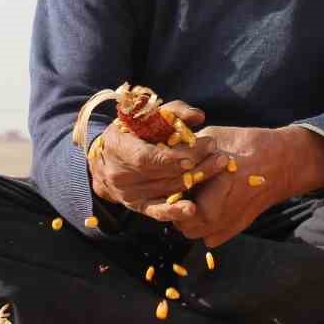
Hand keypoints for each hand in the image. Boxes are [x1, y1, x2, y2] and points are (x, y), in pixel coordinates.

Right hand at [87, 101, 229, 211]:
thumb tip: (198, 116)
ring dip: (196, 179)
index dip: (173, 157)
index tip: (201, 147)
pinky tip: (192, 209)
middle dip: (195, 164)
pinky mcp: (137, 206)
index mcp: (118, 146)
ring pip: (167, 188)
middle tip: (218, 153)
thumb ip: (173, 112)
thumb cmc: (130, 132)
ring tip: (219, 165)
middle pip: (162, 173)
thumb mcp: (145, 116)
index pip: (146, 157)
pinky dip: (174, 211)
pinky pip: (157, 211)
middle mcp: (120, 174)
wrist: (105, 160)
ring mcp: (128, 193)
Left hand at [141, 126, 323, 246]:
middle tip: (181, 188)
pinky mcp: (234, 230)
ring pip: (191, 232)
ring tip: (195, 197)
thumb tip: (160, 151)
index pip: (171, 198)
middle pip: (178, 218)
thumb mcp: (211, 138)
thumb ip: (184, 150)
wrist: (281, 161)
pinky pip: (209, 237)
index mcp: (206, 186)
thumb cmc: (245, 145)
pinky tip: (211, 205)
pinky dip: (206, 226)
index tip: (169, 178)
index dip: (167, 187)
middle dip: (176, 204)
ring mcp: (224, 225)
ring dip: (189, 218)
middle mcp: (214, 212)